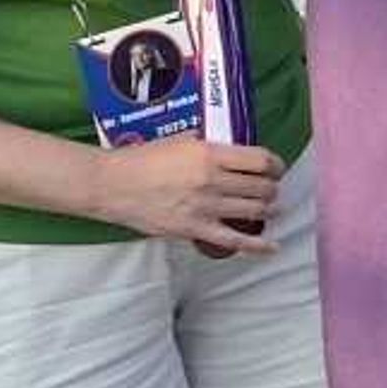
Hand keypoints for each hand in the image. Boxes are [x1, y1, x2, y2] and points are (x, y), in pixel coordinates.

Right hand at [92, 137, 283, 251]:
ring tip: (270, 208)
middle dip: (272, 188)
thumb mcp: (179, 140)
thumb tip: (230, 147)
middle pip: (262, 187)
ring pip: (254, 212)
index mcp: (210, 154)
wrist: (111, 184)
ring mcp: (205, 207)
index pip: (260, 160)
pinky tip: (272, 247)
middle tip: (270, 188)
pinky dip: (258, 246)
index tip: (275, 168)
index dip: (275, 165)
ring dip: (268, 210)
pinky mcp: (194, 230)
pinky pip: (234, 241)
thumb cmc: (141, 159)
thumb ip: (208, 144)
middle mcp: (212, 180)